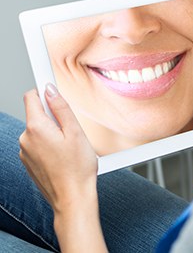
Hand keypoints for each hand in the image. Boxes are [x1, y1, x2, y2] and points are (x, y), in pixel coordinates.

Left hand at [20, 84, 106, 251]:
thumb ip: (61, 108)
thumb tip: (50, 90)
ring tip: (68, 146)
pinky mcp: (29, 162)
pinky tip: (63, 155)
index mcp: (36, 128)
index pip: (31, 97)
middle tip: (71, 128)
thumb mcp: (76, 132)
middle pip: (36, 113)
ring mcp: (25, 152)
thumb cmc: (77, 168)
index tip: (48, 82)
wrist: (73, 199)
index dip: (43, 89)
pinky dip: (48, 144)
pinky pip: (37, 143)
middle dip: (52, 115)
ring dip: (52, 131)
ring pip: (38, 129)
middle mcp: (25, 139)